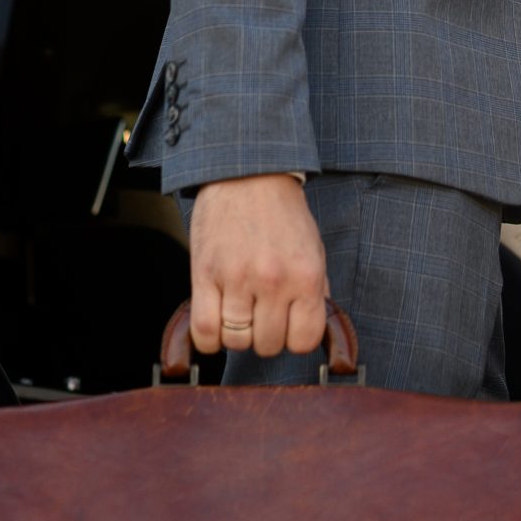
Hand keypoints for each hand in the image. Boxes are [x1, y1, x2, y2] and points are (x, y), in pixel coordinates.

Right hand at [187, 173, 326, 358]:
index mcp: (306, 276)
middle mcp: (274, 281)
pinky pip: (204, 331)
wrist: (247, 175)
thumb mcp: (313, 249)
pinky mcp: (205, 275)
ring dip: (237, 335)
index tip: (287, 326)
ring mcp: (238, 279)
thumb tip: (313, 329)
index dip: (294, 339)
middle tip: (261, 314)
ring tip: (239, 313)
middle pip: (268, 344)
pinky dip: (209, 339)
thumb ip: (316, 291)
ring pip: (236, 341)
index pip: (303, 340)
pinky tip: (216, 323)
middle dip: (265, 335)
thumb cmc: (281, 213)